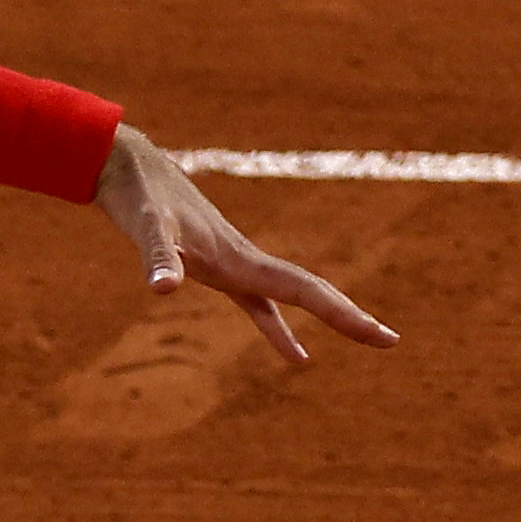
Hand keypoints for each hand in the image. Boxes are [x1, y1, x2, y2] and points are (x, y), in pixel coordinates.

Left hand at [96, 125, 400, 365]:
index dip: (342, 315)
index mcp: (240, 258)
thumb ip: (156, 256)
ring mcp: (233, 263)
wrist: (129, 166)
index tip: (380, 336)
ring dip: (326, 318)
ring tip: (365, 338)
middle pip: (310, 292)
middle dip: (349, 317)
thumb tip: (162, 289)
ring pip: (291, 297)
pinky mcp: (214, 267)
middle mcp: (245, 260)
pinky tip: (295, 355)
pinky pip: (258, 305)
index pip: (304, 290)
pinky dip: (276, 328)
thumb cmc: (137, 195)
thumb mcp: (145, 228)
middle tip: (391, 341)